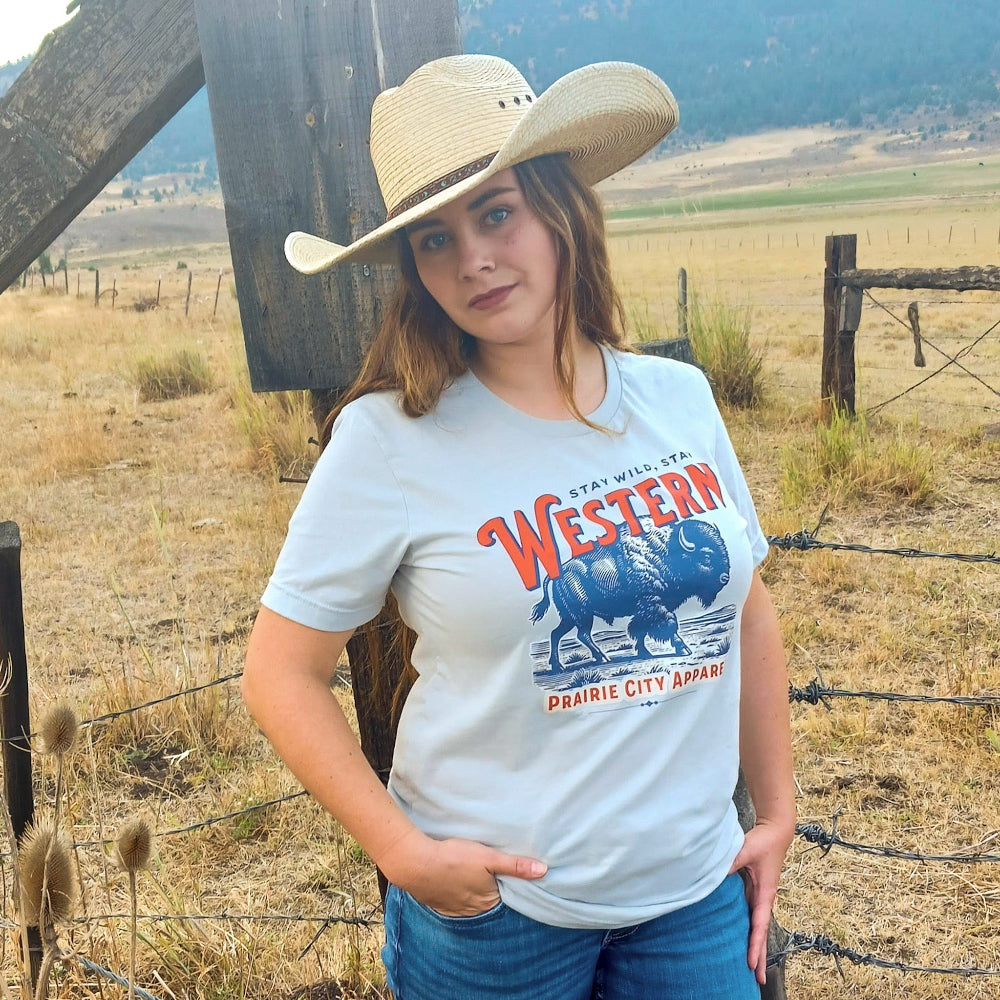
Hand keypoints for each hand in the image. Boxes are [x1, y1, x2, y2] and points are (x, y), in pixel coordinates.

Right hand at [381, 828, 546, 916]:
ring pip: (470, 903)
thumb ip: (515, 865)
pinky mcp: (438, 904)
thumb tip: (544, 871)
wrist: (415, 863)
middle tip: (491, 875)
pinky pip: (453, 902)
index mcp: (487, 901)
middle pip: (488, 902)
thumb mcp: (488, 857)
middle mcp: (472, 911)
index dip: (509, 888)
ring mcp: (453, 909)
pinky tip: (455, 882)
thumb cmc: (454, 857)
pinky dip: (457, 894)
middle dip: (492, 891)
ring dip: (473, 893)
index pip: (506, 898)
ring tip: (473, 877)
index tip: (511, 878)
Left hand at [728, 819, 793, 984]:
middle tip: (758, 981)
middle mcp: (764, 898)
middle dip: (760, 956)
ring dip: (756, 946)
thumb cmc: (763, 842)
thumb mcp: (746, 850)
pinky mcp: (755, 891)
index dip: (755, 945)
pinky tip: (743, 938)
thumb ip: (731, 862)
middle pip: (761, 933)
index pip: (759, 925)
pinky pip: (752, 916)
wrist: (776, 831)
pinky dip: (750, 930)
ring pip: (757, 926)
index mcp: (765, 893)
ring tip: (752, 968)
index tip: (752, 964)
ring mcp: (760, 896)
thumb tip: (715, 874)